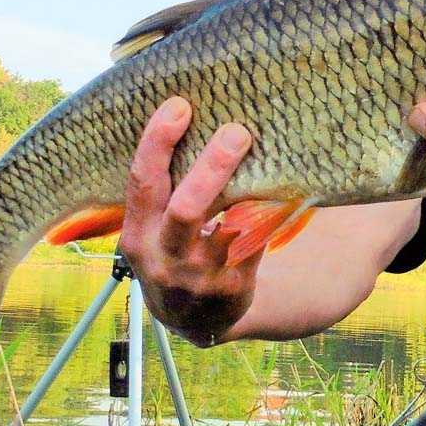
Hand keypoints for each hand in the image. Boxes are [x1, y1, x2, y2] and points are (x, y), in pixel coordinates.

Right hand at [119, 97, 262, 345]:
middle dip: (211, 168)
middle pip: (186, 209)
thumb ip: (161, 189)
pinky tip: (287, 189)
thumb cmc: (172, 252)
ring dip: (249, 194)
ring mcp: (199, 277)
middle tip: (237, 132)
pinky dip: (269, 216)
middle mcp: (164, 258)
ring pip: (227, 231)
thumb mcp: (151, 230)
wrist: (194, 319)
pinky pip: (257, 244)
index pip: (142, 183)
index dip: (157, 143)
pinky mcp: (233, 288)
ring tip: (269, 158)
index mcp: (137, 235)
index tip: (179, 106)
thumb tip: (187, 115)